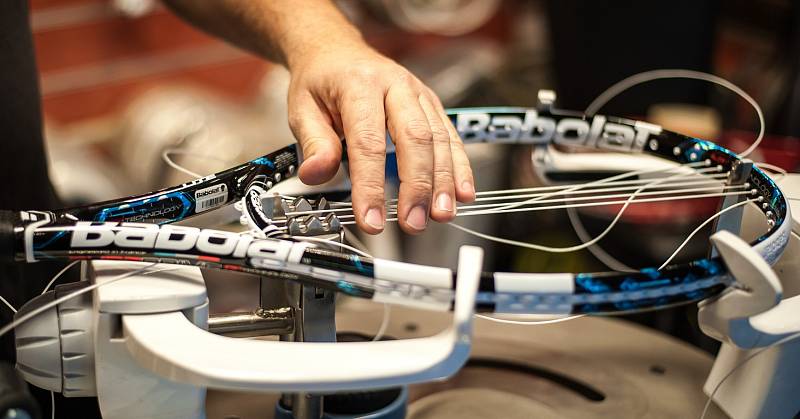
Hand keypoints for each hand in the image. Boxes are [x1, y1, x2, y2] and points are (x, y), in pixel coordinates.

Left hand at [287, 43, 474, 234]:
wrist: (337, 51)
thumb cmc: (320, 82)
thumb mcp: (302, 108)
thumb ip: (313, 143)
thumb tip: (316, 175)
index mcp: (359, 84)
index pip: (368, 141)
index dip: (371, 185)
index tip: (371, 219)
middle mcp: (395, 85)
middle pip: (414, 138)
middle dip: (417, 185)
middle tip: (413, 223)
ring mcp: (419, 94)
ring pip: (439, 138)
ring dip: (443, 181)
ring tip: (441, 215)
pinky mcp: (432, 105)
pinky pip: (451, 137)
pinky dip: (459, 167)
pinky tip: (464, 194)